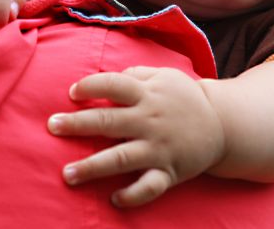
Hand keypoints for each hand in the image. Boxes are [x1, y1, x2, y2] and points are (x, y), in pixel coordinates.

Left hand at [46, 66, 225, 207]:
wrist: (221, 124)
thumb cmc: (182, 97)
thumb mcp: (162, 76)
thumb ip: (134, 75)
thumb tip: (102, 80)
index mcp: (147, 94)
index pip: (114, 84)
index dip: (90, 86)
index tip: (72, 93)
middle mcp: (150, 120)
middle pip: (109, 121)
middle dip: (78, 124)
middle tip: (52, 126)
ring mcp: (159, 148)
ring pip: (122, 158)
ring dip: (93, 167)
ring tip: (68, 174)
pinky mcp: (169, 171)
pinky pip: (150, 187)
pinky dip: (132, 195)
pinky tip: (113, 199)